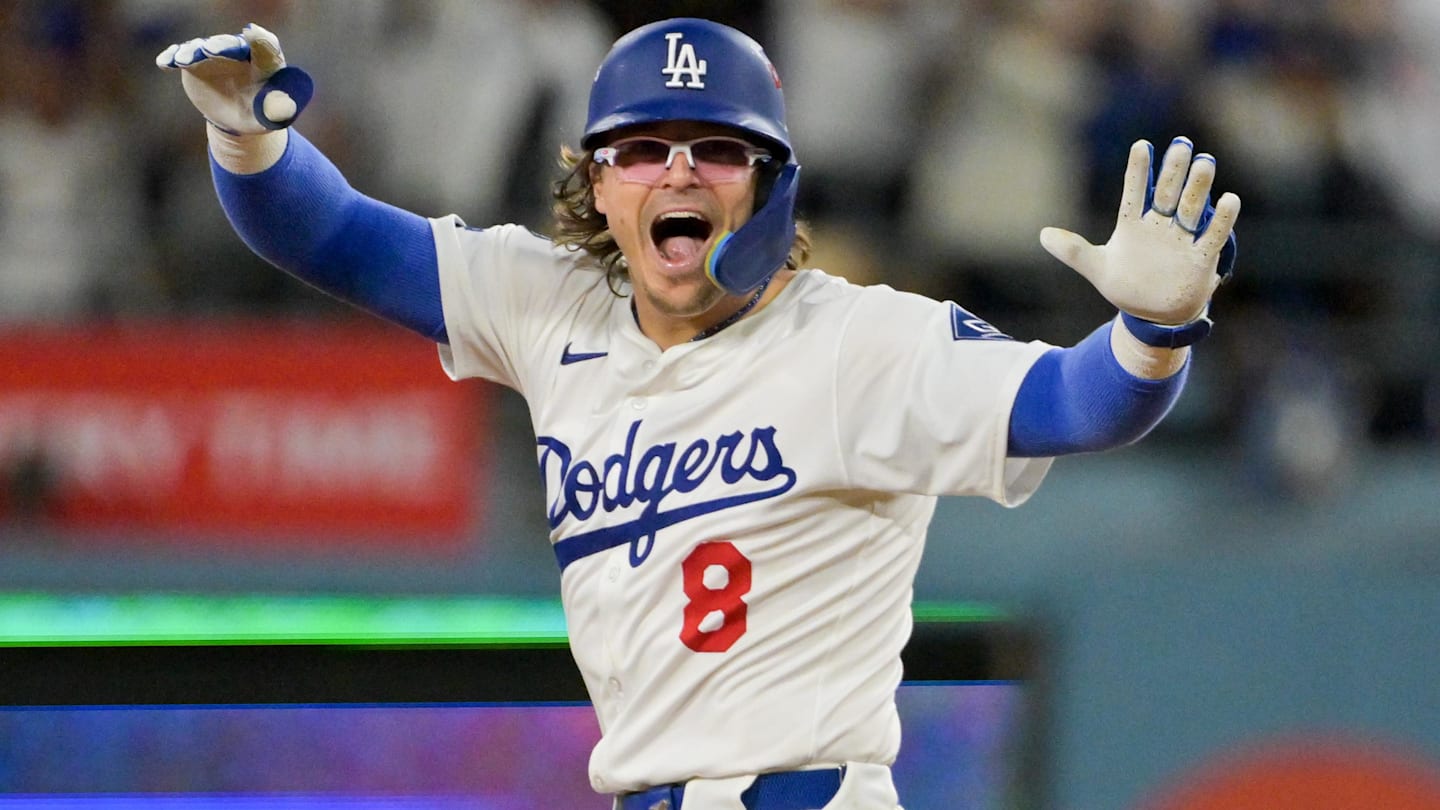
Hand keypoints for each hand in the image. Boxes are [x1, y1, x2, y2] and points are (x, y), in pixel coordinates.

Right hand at [156, 23, 312, 134]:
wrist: (241, 118)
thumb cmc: (263, 113)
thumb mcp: (276, 116)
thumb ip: (280, 110)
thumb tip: (283, 109)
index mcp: (266, 61)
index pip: (266, 46)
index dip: (260, 40)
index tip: (252, 34)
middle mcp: (239, 52)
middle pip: (229, 44)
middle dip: (220, 45)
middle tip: (209, 48)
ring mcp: (214, 55)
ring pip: (202, 48)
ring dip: (192, 51)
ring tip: (184, 59)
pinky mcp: (194, 64)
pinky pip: (180, 56)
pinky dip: (172, 57)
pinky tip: (165, 63)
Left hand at [1040, 137, 1239, 324]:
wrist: (1153, 316)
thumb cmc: (1127, 286)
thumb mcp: (1097, 268)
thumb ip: (1073, 251)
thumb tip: (1043, 235)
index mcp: (1134, 225)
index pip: (1135, 192)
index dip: (1138, 170)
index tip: (1142, 145)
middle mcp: (1160, 226)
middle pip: (1168, 193)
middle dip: (1174, 170)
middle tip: (1182, 144)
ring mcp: (1182, 239)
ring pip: (1192, 208)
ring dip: (1198, 187)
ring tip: (1205, 162)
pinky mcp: (1201, 258)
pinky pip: (1213, 236)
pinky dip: (1221, 220)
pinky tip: (1229, 198)